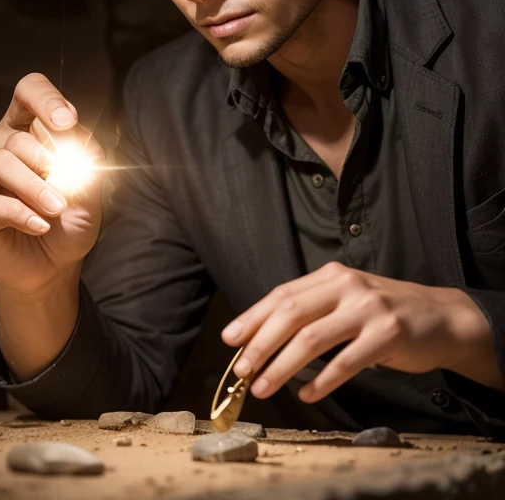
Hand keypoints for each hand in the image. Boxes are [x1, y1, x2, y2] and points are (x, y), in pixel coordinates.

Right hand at [0, 73, 103, 297]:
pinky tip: (40, 224)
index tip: (67, 120)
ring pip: (0, 162)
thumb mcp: (90, 184)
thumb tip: (67, 131)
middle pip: (17, 138)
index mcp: (32, 130)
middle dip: (48, 161)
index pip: (29, 92)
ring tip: (57, 208)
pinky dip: (19, 211)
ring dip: (34, 187)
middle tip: (66, 189)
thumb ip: (84, 155)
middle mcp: (4, 146)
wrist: (57, 263)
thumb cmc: (72, 217)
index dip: (45, 98)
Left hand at [221, 262, 497, 401]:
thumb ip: (313, 309)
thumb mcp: (348, 298)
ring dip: (282, 366)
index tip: (230, 338)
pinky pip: (346, 363)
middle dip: (261, 343)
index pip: (283, 294)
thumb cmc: (385, 312)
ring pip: (312, 339)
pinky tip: (306, 395)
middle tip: (241, 368)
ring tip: (263, 386)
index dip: (253, 316)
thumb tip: (264, 336)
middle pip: (291, 314)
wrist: (441, 317)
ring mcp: (368, 309)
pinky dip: (321, 382)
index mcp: (332, 276)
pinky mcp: (388, 335)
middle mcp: (347, 287)